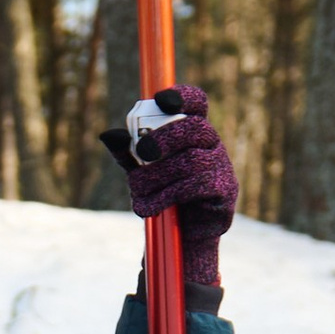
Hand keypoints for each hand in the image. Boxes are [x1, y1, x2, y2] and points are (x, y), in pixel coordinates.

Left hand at [100, 86, 237, 295]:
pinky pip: (199, 185)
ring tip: (138, 190)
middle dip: (165, 137)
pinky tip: (150, 206)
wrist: (181, 237)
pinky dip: (169, 194)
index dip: (182, 96)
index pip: (196, 103)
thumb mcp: (140, 171)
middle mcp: (211, 144)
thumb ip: (127, 153)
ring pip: (193, 160)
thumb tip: (109, 135)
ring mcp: (222, 166)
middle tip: (143, 152)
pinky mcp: (225, 190)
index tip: (160, 100)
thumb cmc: (162, 194)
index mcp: (192, 130)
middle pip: (195, 127)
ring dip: (159, 175)